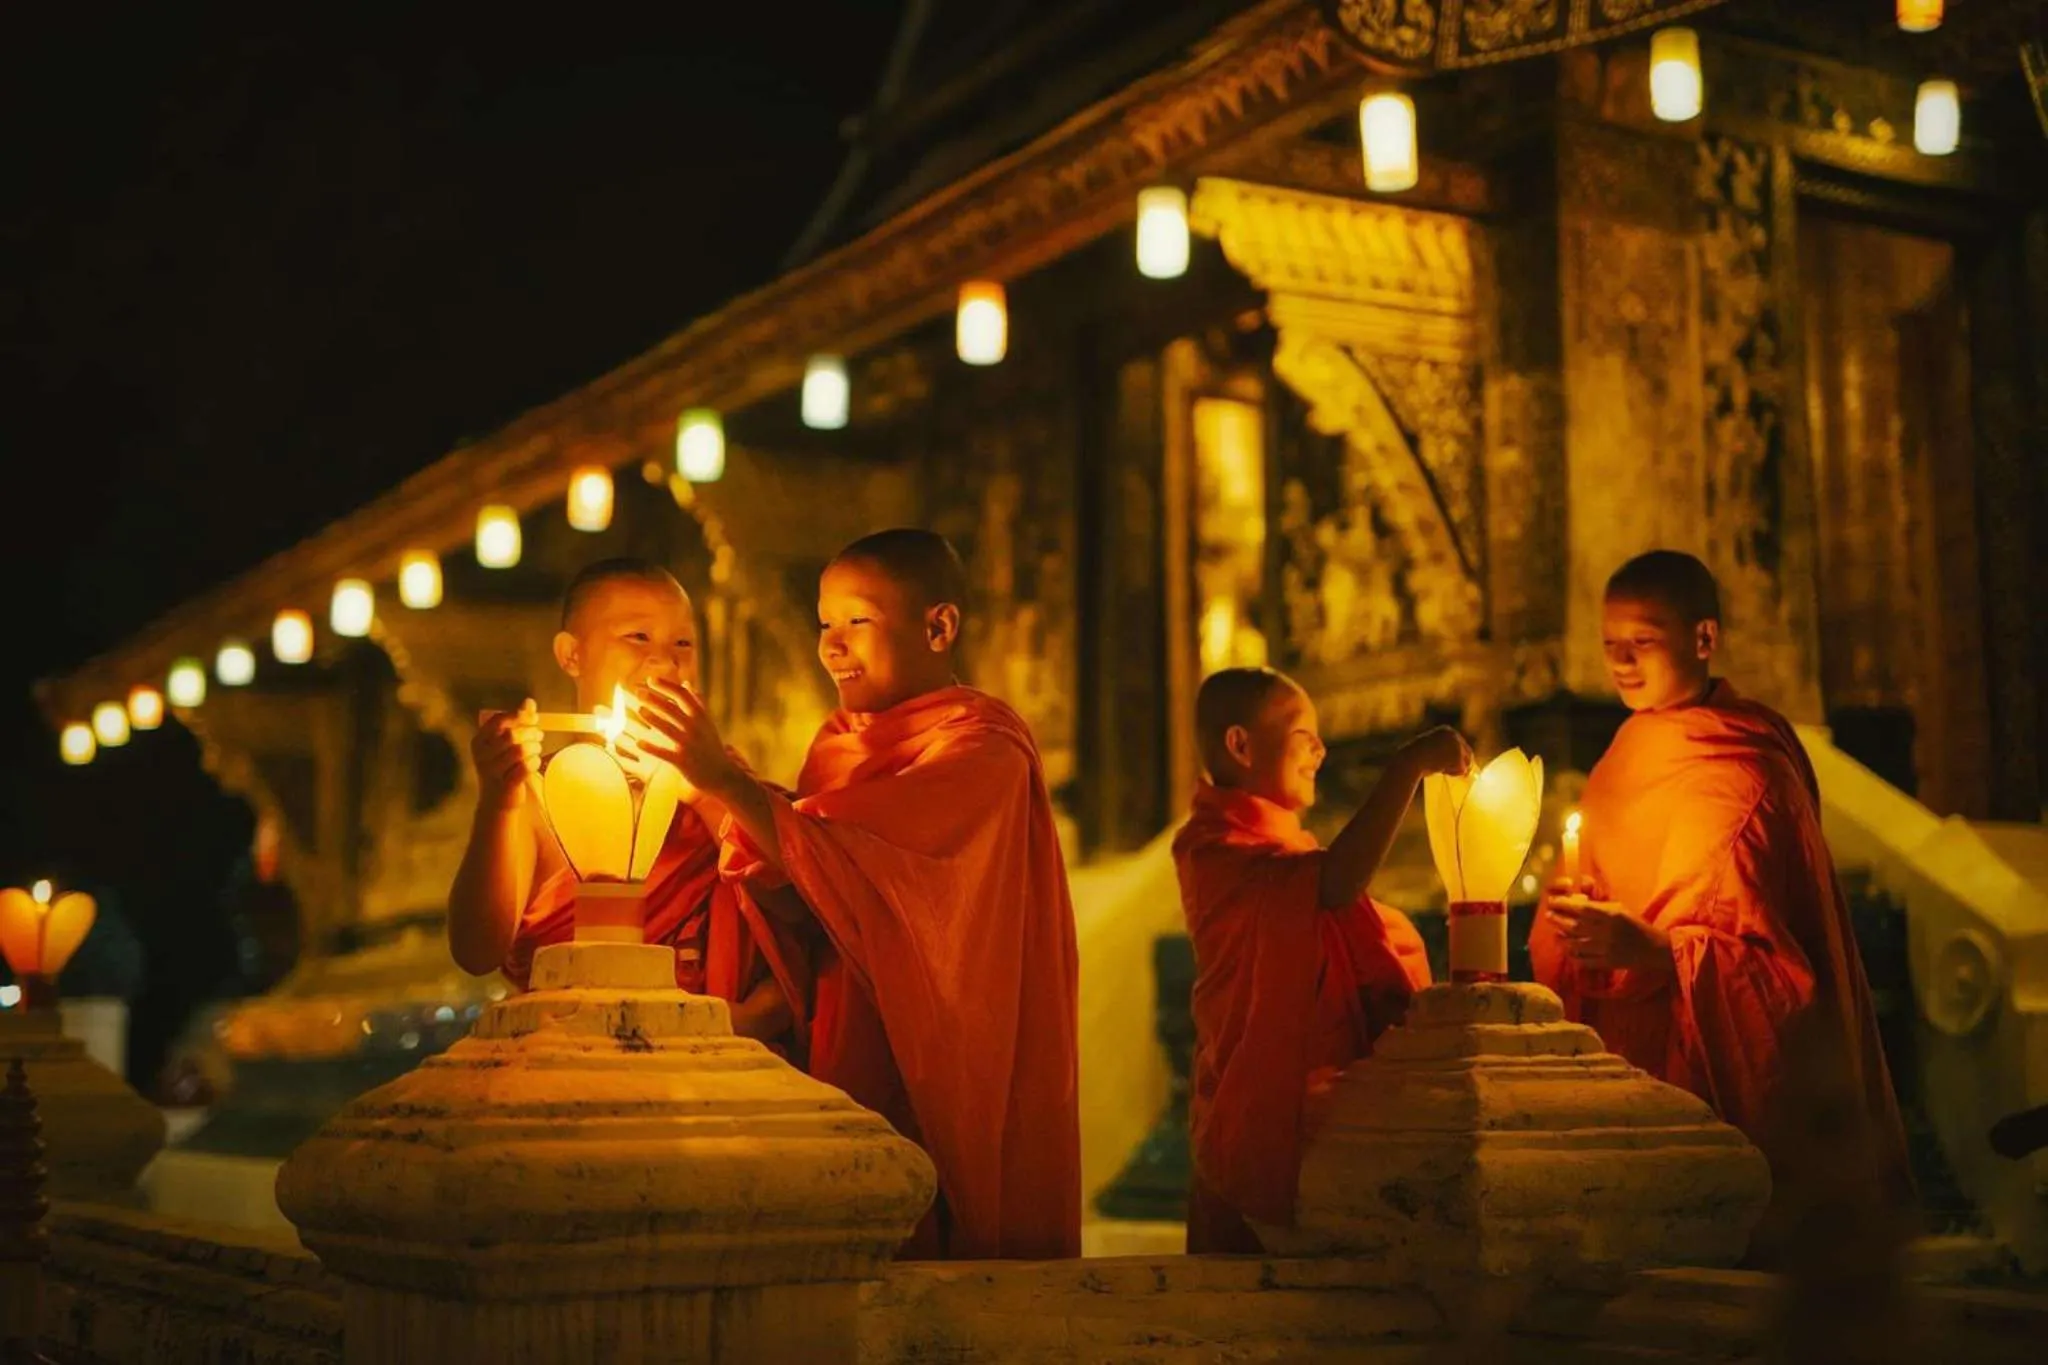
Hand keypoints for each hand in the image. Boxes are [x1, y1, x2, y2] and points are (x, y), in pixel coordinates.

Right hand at [472, 699, 540, 812]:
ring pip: (520, 750)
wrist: (496, 802)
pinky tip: (534, 763)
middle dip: (531, 733)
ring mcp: (492, 771)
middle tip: (539, 736)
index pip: (499, 720)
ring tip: (536, 750)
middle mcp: (482, 755)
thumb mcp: (505, 744)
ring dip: (534, 748)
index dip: (519, 716)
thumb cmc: (503, 768)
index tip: (534, 719)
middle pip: (512, 735)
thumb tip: (529, 702)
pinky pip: (525, 767)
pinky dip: (534, 763)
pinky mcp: (505, 785)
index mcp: (479, 741)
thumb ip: (516, 722)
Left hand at [632, 679, 740, 795]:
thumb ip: (697, 702)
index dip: (665, 686)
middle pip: (672, 709)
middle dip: (654, 699)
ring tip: (639, 710)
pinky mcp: (683, 761)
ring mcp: (689, 745)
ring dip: (652, 719)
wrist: (722, 775)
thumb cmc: (711, 746)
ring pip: (667, 729)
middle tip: (638, 692)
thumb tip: (686, 683)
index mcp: (701, 717)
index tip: (650, 680)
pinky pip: (664, 753)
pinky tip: (639, 742)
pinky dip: (651, 747)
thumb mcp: (707, 722)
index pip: (682, 695)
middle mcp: (695, 728)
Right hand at [1399, 725, 1473, 778]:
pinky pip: (1462, 770)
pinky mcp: (1457, 757)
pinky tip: (1440, 771)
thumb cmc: (1415, 757)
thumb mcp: (1429, 749)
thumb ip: (1442, 751)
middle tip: (1462, 774)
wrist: (1411, 759)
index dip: (1461, 756)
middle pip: (1468, 753)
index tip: (1460, 765)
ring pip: (1466, 762)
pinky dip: (1453, 774)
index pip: (1461, 744)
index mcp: (1446, 731)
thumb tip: (1455, 760)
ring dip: (1456, 769)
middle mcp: (1454, 736)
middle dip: (1464, 764)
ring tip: (1440, 770)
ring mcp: (1457, 746)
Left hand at [1544, 895, 1671, 975]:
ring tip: (1555, 932)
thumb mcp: (1619, 906)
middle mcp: (1607, 932)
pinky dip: (1572, 954)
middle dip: (1558, 919)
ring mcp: (1606, 949)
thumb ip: (1599, 899)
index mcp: (1611, 915)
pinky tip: (1567, 948)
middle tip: (1548, 915)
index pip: (1582, 909)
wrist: (1652, 948)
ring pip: (1576, 943)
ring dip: (1562, 937)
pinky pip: (1583, 959)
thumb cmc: (1634, 924)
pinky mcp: (1606, 963)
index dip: (1564, 904)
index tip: (1553, 901)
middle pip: (1575, 926)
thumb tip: (1581, 883)